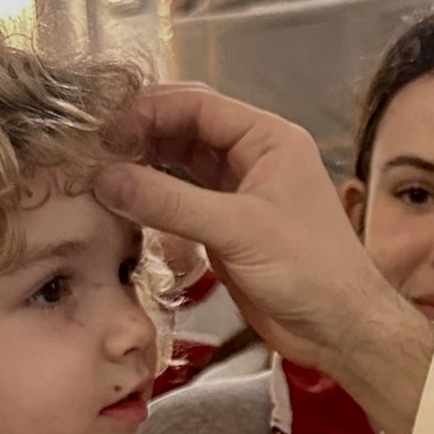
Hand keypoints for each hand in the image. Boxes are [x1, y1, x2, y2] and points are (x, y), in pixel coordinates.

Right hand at [98, 84, 433, 433]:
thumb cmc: (311, 272)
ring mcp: (240, 192)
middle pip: (186, 128)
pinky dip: (153, 198)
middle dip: (141, 133)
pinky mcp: (228, 226)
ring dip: (143, 165)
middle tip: (93, 148)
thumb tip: (106, 179)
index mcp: (270, 139)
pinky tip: (123, 202)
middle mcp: (254, 157)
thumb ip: (170, 203)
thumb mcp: (238, 230)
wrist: (340, 329)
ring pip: (181, 163)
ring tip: (98, 172)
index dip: (149, 109)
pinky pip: (182, 199)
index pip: (199, 105)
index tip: (104, 127)